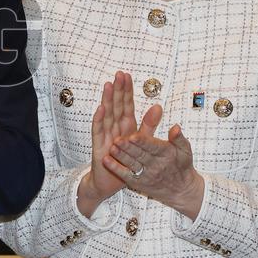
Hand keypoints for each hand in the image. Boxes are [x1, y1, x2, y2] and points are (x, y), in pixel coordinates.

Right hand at [77, 72, 162, 217]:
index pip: (126, 105)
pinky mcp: (99, 147)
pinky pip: (99, 131)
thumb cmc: (125, 162)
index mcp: (126, 127)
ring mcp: (105, 137)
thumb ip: (149, 125)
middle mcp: (114, 129)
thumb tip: (158, 106)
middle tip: (119, 74)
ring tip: (108, 85)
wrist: (110, 183)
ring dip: (107, 100)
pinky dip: (99, 120)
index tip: (127, 75)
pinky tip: (101, 109)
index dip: (127, 91)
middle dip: (117, 90)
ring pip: (107, 115)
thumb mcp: (142, 142)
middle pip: (116, 106)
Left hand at [105, 121, 204, 220]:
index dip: (143, 141)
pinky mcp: (138, 182)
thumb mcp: (185, 151)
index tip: (133, 135)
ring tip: (111, 148)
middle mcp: (156, 165)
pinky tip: (106, 160)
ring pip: (132, 164)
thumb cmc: (182, 166)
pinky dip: (116, 168)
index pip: (153, 147)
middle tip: (117, 139)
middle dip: (128, 147)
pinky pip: (126, 175)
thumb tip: (175, 127)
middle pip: (140, 155)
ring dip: (121, 156)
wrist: (181, 191)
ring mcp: (146, 175)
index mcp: (166, 154)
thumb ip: (179, 138)